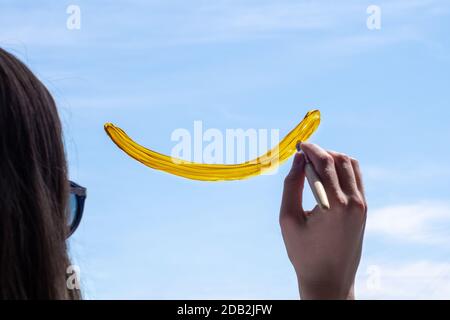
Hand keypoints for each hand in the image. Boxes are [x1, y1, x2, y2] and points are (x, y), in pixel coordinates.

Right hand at [279, 143, 366, 299]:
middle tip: (302, 153)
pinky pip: (356, 178)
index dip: (310, 150)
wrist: (329, 280)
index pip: (324, 163)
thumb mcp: (288, 218)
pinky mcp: (364, 210)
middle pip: (339, 160)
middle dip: (320, 151)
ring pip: (351, 165)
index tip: (298, 145)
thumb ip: (291, 185)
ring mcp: (362, 206)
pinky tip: (326, 174)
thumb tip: (297, 159)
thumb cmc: (303, 252)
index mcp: (334, 206)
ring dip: (332, 158)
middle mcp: (353, 203)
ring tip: (313, 163)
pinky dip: (342, 169)